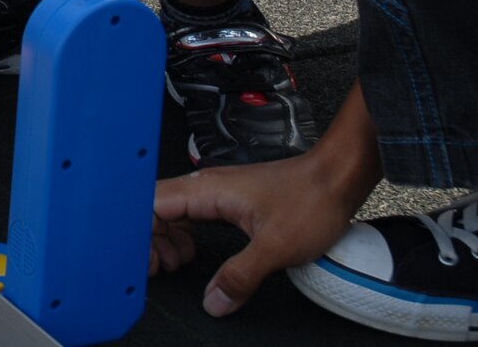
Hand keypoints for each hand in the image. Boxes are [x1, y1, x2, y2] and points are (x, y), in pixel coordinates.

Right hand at [152, 154, 359, 315]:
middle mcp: (206, 186)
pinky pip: (191, 217)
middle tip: (160, 268)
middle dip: (150, 240)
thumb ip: (240, 276)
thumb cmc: (312, 197)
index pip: (149, 205)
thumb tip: (214, 301)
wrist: (337, 177)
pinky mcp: (227, 200)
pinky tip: (193, 253)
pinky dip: (184, 236)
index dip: (140, 234)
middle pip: (154, 209)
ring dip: (167, 239)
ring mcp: (216, 192)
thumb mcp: (276, 247)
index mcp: (207, 190)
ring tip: (178, 264)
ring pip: (172, 213)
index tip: (145, 260)